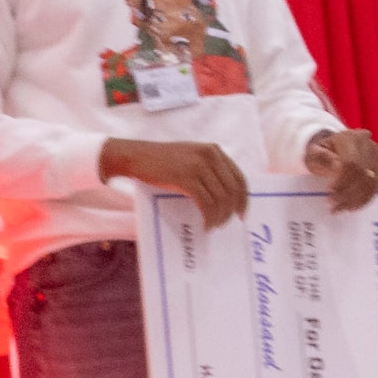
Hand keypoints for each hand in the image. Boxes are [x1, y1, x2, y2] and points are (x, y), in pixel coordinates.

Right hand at [102, 137, 247, 228]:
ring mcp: (198, 166)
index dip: (243, 198)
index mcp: (213, 151)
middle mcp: (210, 155)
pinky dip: (208, 216)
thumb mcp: (188, 158)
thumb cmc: (158, 161)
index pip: (239, 177)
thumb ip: (206, 168)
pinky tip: (205, 224)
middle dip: (232, 210)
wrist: (134, 155)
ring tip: (212, 226)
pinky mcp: (186, 178)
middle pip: (232, 189)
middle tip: (226, 224)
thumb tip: (221, 194)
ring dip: (219, 216)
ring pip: (220, 198)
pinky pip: (205, 202)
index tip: (241, 213)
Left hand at [305, 128, 377, 210]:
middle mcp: (369, 145)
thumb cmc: (321, 152)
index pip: (351, 162)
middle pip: (363, 173)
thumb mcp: (313, 153)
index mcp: (351, 138)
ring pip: (372, 182)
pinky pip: (376, 186)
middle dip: (348, 192)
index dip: (342, 179)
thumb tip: (336, 166)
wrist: (333, 149)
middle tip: (333, 205)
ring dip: (356, 199)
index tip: (330, 191)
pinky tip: (351, 207)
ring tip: (340, 208)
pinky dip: (364, 199)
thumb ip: (322, 158)